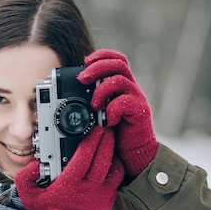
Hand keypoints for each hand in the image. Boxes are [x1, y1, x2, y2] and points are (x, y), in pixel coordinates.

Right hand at [14, 126, 124, 209]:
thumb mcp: (28, 195)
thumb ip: (25, 176)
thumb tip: (35, 163)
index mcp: (69, 183)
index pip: (85, 155)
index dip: (91, 139)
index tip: (94, 129)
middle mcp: (87, 187)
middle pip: (102, 157)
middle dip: (105, 140)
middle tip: (105, 129)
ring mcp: (100, 194)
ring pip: (112, 167)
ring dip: (112, 151)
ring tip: (109, 140)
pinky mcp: (107, 200)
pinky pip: (117, 179)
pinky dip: (116, 167)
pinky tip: (112, 159)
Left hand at [77, 49, 157, 177]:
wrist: (136, 153)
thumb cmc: (117, 134)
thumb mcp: (102, 114)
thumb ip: (93, 102)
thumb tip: (70, 95)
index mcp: (122, 85)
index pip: (116, 59)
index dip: (101, 56)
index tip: (84, 61)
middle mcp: (131, 88)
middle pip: (118, 64)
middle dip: (97, 68)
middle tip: (82, 79)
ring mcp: (137, 99)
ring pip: (120, 80)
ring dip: (102, 90)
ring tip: (94, 105)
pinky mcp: (140, 112)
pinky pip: (126, 102)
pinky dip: (112, 109)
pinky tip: (108, 120)